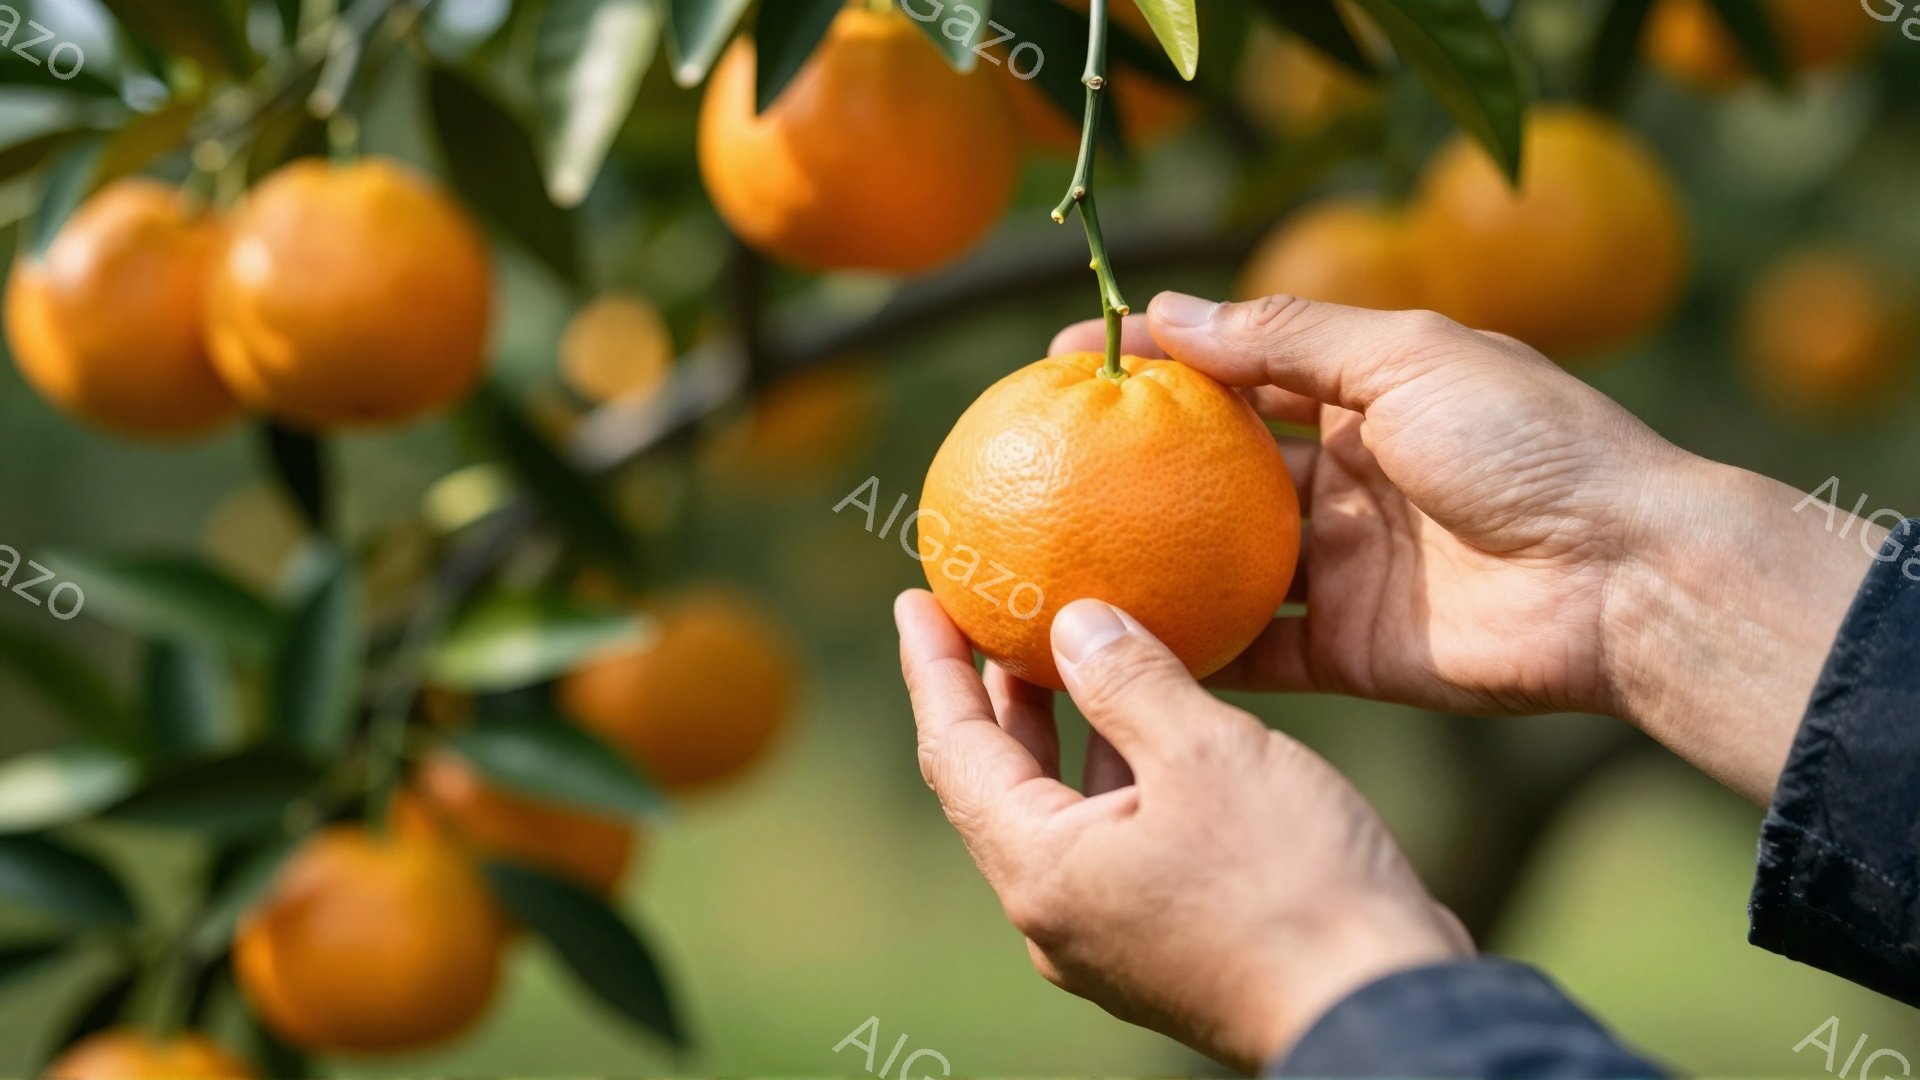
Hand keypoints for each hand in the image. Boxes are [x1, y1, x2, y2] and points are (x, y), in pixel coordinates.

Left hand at [895, 591, 1469, 1071]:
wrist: (1379, 1008)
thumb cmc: (1293, 883)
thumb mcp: (1206, 753)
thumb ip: (1129, 678)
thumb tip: (1075, 621)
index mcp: (1042, 869)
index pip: (954, 750)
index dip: (933, 666)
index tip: (919, 597)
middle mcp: (1056, 913)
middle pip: (999, 783)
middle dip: (994, 694)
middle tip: (990, 614)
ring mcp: (1108, 934)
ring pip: (1063, 811)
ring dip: (1064, 731)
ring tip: (1068, 648)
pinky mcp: (1161, 942)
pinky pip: (1115, 836)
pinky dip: (1117, 770)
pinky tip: (1154, 719)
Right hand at [1053, 294, 1882, 803]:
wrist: (1623, 580)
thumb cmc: (1526, 445)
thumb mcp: (1407, 356)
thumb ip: (1286, 338)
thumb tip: (1165, 309)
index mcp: (1366, 397)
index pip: (1235, 371)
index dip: (1152, 362)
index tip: (1061, 361)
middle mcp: (1348, 480)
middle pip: (1218, 470)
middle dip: (1133, 465)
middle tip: (1037, 463)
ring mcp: (1347, 568)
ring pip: (1226, 564)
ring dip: (1153, 562)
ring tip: (1053, 561)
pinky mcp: (1352, 652)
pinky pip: (1260, 651)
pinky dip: (1200, 647)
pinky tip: (1121, 644)